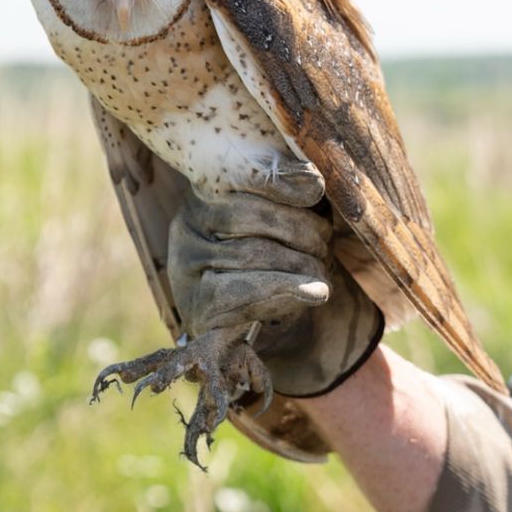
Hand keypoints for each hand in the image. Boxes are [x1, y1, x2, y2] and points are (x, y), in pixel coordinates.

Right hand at [167, 161, 383, 395]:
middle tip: (324, 245)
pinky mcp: (199, 306)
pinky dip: (285, 290)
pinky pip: (246, 291)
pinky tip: (314, 292)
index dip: (278, 181)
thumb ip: (289, 198)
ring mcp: (187, 267)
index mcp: (205, 196)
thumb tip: (311, 181)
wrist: (248, 334)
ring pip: (252, 254)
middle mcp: (188, 226)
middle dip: (300, 230)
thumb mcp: (278, 224)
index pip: (238, 177)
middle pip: (250, 215)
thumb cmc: (268, 267)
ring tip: (320, 273)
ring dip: (301, 264)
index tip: (315, 187)